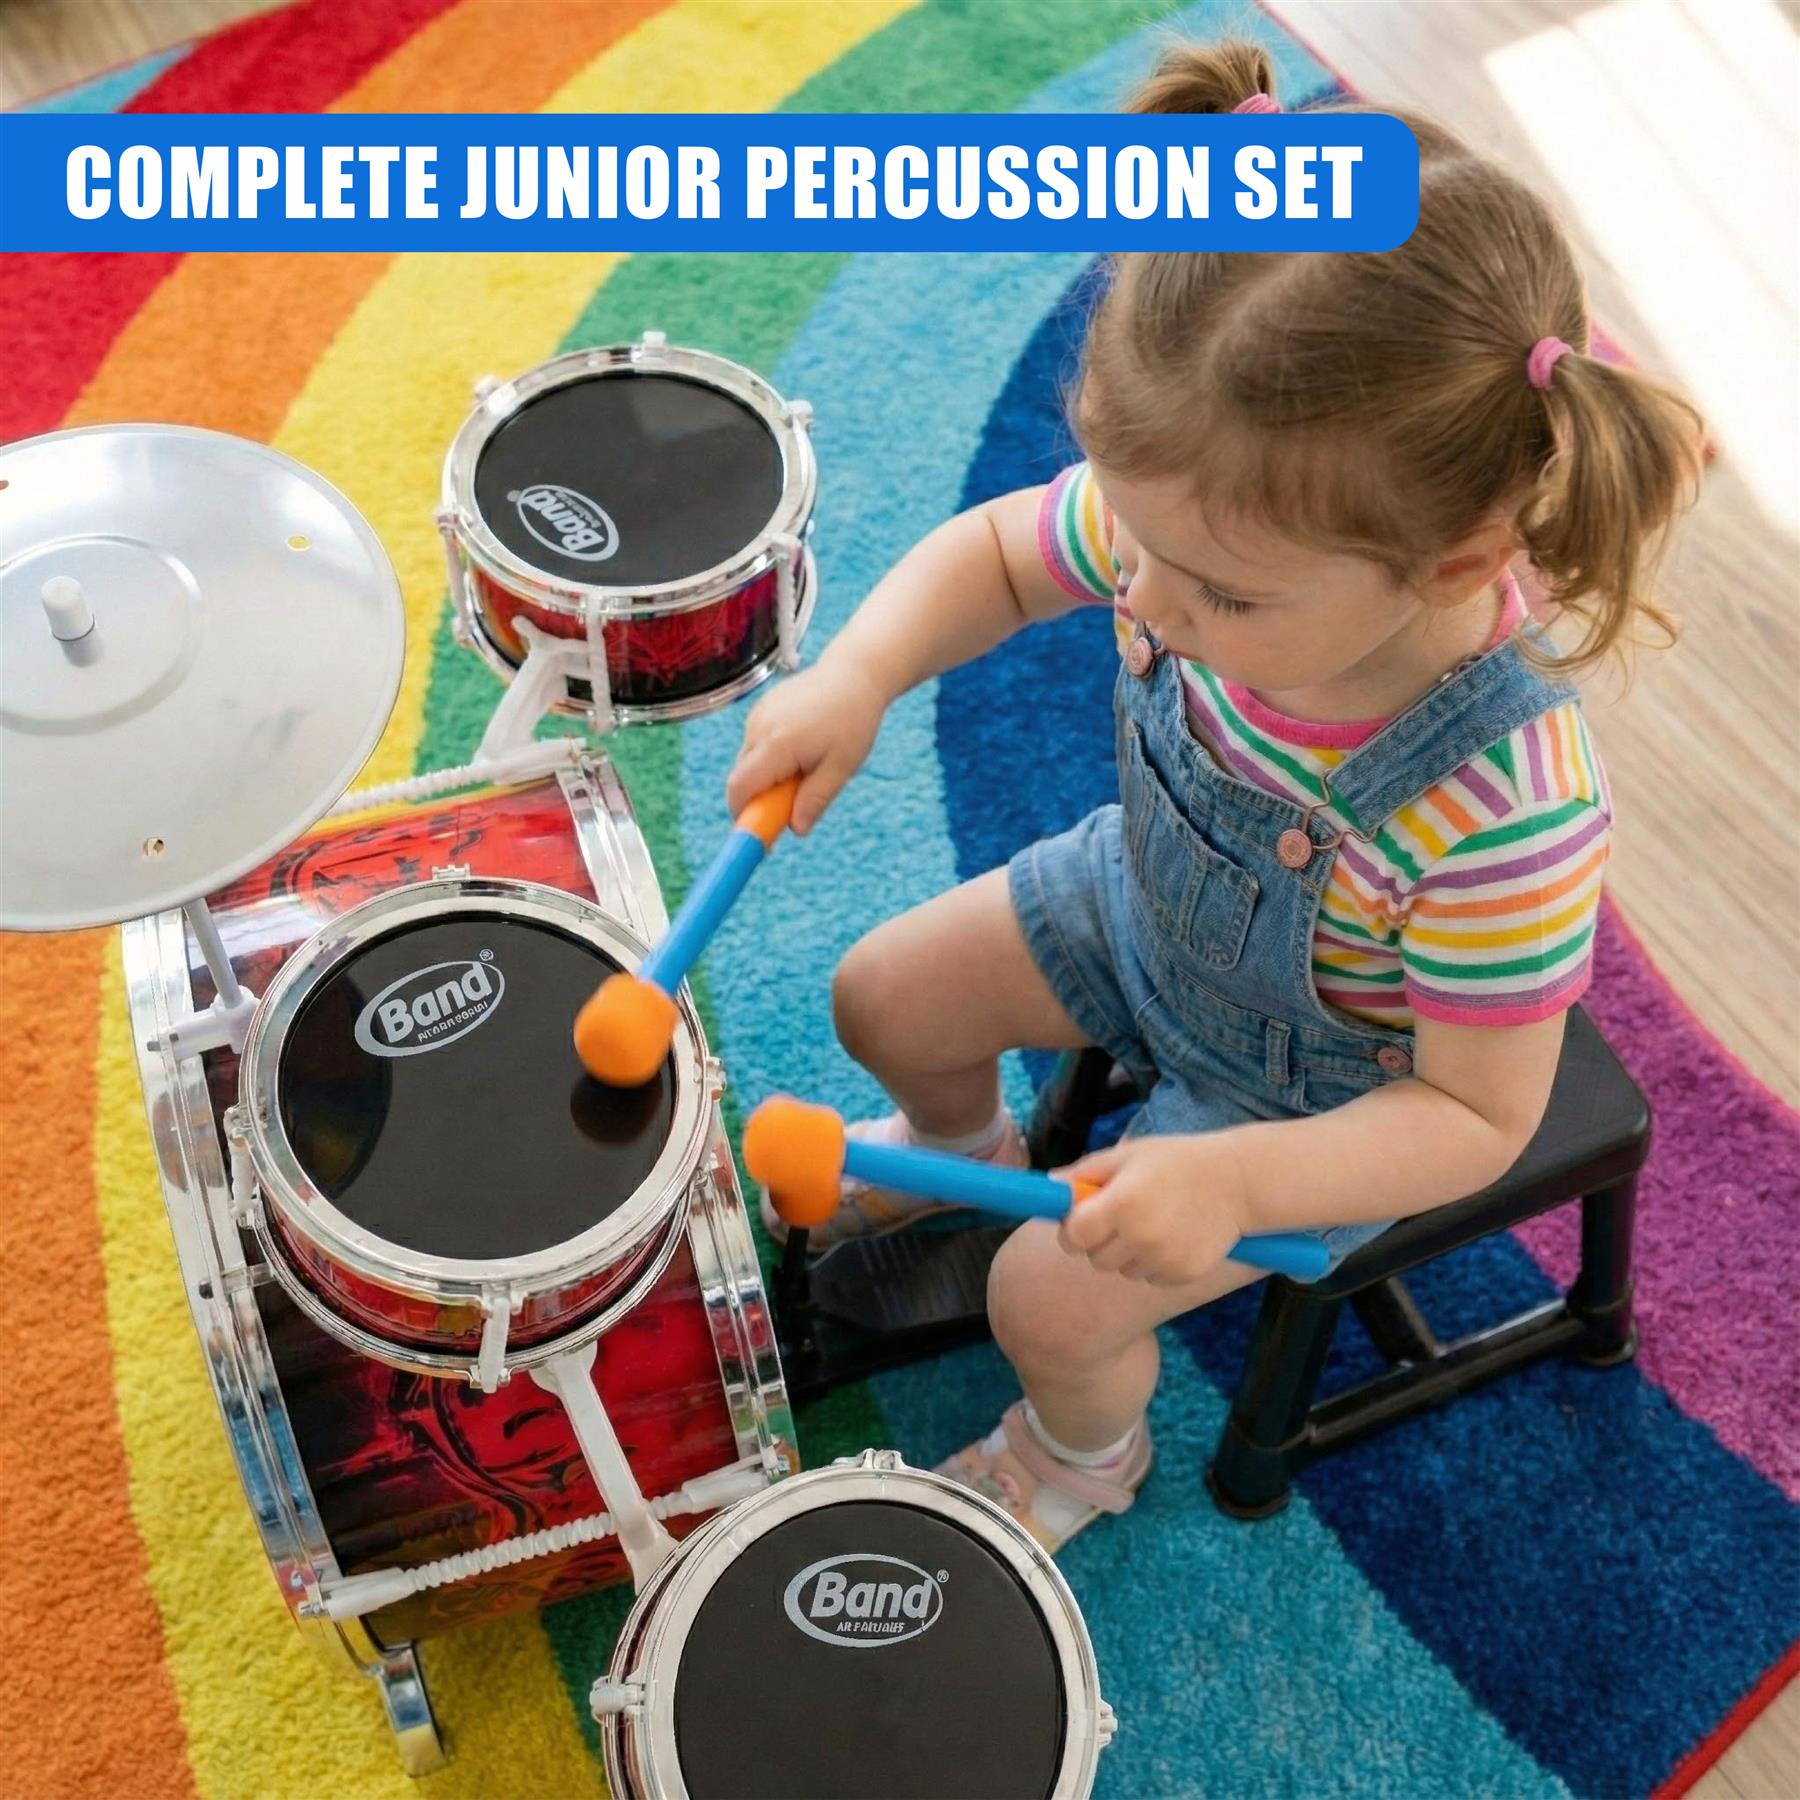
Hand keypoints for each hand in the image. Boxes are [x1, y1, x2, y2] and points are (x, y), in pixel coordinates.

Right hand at [726, 659, 885, 835]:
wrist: (854, 674)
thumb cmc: (853, 720)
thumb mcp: (842, 766)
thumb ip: (816, 799)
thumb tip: (796, 830)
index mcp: (777, 744)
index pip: (740, 788)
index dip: (742, 816)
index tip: (757, 834)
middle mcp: (759, 728)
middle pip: (741, 779)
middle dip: (759, 800)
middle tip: (790, 809)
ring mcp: (757, 716)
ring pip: (749, 763)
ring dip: (767, 778)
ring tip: (805, 769)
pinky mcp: (760, 709)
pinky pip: (756, 746)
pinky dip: (770, 759)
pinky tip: (802, 749)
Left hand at [1056, 1133, 1252, 1286]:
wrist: (1239, 1182)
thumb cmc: (1177, 1161)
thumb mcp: (1129, 1155)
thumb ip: (1085, 1172)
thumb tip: (1049, 1186)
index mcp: (1121, 1203)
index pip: (1073, 1236)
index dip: (1072, 1229)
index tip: (1081, 1218)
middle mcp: (1140, 1236)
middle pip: (1094, 1258)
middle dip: (1099, 1240)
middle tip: (1122, 1216)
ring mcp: (1163, 1259)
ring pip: (1122, 1270)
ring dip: (1127, 1253)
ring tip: (1154, 1221)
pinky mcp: (1182, 1275)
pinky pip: (1150, 1277)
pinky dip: (1153, 1263)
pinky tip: (1173, 1236)